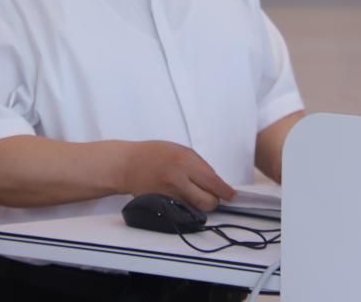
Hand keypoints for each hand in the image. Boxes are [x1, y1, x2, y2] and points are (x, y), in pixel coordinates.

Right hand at [117, 141, 235, 211]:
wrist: (128, 164)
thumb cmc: (155, 153)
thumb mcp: (180, 150)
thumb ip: (199, 165)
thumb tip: (215, 182)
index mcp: (185, 162)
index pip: (213, 182)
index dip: (226, 192)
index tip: (232, 195)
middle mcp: (178, 180)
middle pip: (208, 201)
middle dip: (214, 201)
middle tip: (213, 196)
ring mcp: (169, 195)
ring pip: (197, 209)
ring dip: (200, 204)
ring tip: (194, 194)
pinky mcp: (162, 205)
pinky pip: (183, 210)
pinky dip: (187, 207)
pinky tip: (182, 198)